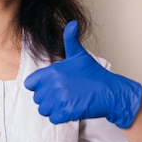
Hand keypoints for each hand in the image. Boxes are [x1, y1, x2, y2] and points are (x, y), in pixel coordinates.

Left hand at [24, 21, 141, 127]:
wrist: (110, 92)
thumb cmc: (95, 74)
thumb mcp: (80, 55)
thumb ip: (71, 40)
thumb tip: (72, 24)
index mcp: (53, 71)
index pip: (30, 83)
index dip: (39, 85)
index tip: (50, 85)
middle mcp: (53, 85)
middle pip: (37, 98)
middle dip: (47, 98)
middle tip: (62, 94)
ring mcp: (59, 100)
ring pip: (44, 109)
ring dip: (53, 108)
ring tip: (65, 102)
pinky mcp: (66, 112)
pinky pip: (53, 118)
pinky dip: (60, 116)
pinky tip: (69, 110)